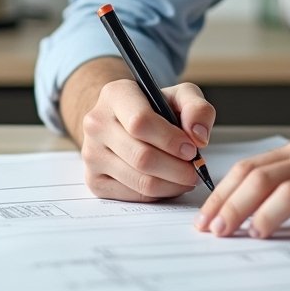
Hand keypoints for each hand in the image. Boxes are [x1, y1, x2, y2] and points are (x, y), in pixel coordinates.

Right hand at [78, 78, 215, 201]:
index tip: (191, 149)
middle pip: (141, 157)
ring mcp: (91, 154)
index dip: (170, 140)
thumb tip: (198, 136)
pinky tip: (169, 183)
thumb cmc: (155, 108)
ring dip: (172, 185)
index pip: (140, 122)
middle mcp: (96, 124)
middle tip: (195, 170)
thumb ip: (197, 109)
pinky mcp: (94, 180)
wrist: (123, 122)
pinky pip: (133, 196)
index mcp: (115, 94)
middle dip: (177, 169)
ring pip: (139, 181)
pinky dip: (158, 194)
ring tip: (187, 178)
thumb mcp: (180, 96)